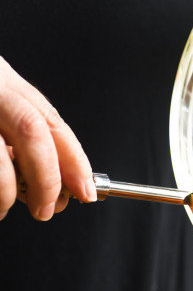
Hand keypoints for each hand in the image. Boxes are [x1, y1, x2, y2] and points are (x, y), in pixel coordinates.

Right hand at [0, 56, 96, 220]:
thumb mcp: (0, 110)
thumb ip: (28, 140)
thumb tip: (63, 188)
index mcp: (2, 81)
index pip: (51, 122)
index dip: (74, 161)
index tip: (86, 192)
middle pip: (31, 131)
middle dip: (47, 179)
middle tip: (46, 210)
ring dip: (6, 194)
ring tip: (3, 208)